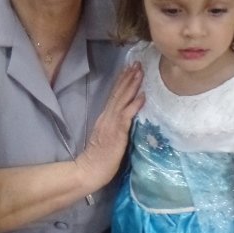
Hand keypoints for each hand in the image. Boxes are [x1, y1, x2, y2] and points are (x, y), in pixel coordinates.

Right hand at [75, 62, 143, 190]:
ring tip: (140, 72)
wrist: (90, 169)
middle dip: (128, 77)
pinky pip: (127, 115)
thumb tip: (125, 116)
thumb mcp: (107, 136)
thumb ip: (115, 125)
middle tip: (137, 63)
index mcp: (104, 117)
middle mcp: (107, 116)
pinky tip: (143, 95)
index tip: (129, 68)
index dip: (122, 81)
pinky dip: (135, 104)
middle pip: (118, 93)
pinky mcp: (117, 132)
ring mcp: (112, 123)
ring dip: (132, 85)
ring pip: (123, 99)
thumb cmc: (100, 157)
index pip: (114, 95)